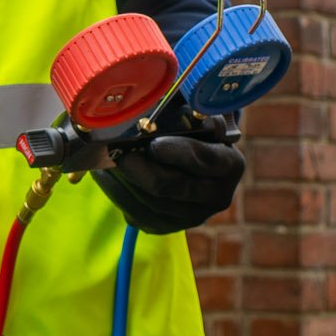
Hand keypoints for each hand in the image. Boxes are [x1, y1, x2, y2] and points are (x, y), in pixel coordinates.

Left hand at [95, 118, 246, 233]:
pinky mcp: (168, 226)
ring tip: (108, 160)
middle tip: (120, 152)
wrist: (198, 164)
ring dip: (124, 181)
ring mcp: (192, 216)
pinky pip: (137, 214)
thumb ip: (192, 113)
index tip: (153, 142)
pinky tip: (106, 176)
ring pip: (150, 203)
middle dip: (141, 168)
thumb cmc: (197, 133)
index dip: (176, 151)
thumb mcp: (202, 117)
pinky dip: (118, 194)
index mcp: (230, 166)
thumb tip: (173, 108)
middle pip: (171, 187)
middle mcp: (216, 197)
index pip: (203, 160)